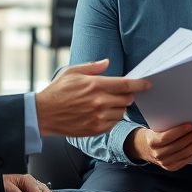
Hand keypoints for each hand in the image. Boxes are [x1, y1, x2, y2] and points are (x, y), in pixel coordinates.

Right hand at [35, 60, 151, 136]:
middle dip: (127, 95)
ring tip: (108, 103)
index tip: (147, 84)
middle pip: (126, 98)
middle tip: (121, 93)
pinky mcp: (95, 129)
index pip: (125, 84)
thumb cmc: (57, 91)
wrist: (43, 114)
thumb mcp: (71, 72)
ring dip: (120, 107)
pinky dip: (113, 117)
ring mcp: (98, 117)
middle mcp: (99, 102)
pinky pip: (114, 123)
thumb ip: (92, 67)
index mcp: (94, 85)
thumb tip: (107, 62)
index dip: (139, 84)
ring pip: (122, 111)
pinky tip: (103, 113)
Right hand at [124, 123, 191, 170]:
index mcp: (152, 142)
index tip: (191, 125)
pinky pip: (187, 160)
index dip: (180, 131)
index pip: (167, 137)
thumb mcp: (155, 128)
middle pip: (179, 145)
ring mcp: (165, 163)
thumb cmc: (154, 134)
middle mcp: (158, 155)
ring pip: (185, 153)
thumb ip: (167, 124)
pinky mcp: (172, 167)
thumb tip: (185, 115)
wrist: (145, 149)